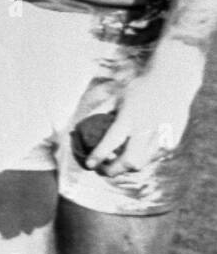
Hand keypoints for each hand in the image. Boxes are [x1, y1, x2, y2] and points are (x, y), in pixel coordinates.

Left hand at [84, 44, 201, 175]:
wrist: (172, 82)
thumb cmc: (139, 89)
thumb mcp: (117, 97)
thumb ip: (102, 113)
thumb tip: (81, 126)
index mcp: (129, 117)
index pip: (111, 142)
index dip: (99, 156)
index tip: (89, 164)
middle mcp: (146, 129)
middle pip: (130, 161)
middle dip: (114, 170)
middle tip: (102, 171)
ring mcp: (161, 136)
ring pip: (143, 163)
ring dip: (127, 167)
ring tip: (116, 164)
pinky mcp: (172, 140)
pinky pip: (154, 157)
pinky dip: (142, 159)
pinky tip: (134, 154)